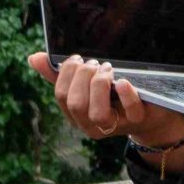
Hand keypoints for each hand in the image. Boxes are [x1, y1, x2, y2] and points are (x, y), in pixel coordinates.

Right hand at [28, 52, 183, 169]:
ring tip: (108, 69)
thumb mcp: (87, 85)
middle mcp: (92, 126)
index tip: (77, 58)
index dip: (67, 73)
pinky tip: (122, 81)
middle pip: (76, 104)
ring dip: (100, 84)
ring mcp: (115, 126)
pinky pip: (131, 112)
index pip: (61, 95)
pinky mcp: (138, 121)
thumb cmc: (113, 97)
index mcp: (76, 115)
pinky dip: (126, 95)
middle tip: (95, 64)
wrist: (150, 114)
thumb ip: (60, 74)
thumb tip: (33, 58)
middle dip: (83, 77)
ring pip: (97, 113)